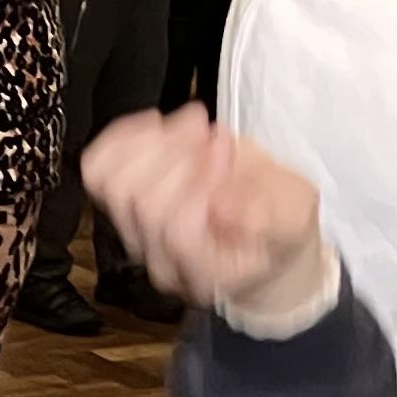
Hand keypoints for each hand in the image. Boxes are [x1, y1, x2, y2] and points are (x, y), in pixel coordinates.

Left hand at [83, 105, 327, 326]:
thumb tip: (224, 204)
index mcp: (208, 272)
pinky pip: (100, 171)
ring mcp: (137, 239)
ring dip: (153, 142)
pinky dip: (123, 138)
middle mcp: (163, 262)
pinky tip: (155, 123)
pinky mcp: (122, 211)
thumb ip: (269, 214)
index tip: (228, 149)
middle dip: (178, 154)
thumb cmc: (278, 226)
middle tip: (211, 135)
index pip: (178, 229)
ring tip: (190, 127)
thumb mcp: (296, 218)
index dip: (200, 179)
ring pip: (115, 185)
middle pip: (142, 202)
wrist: (259, 240)